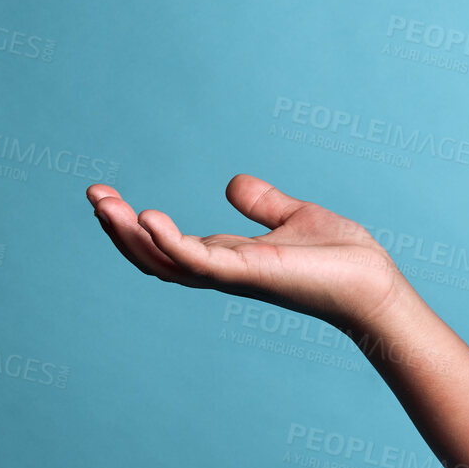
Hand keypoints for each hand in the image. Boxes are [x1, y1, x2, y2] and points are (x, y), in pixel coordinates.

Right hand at [87, 173, 409, 332]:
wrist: (375, 283)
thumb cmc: (341, 258)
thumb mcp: (294, 217)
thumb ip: (262, 204)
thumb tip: (232, 184)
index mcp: (229, 257)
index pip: (168, 244)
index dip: (134, 223)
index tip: (106, 194)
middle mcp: (224, 271)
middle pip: (155, 256)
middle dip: (119, 229)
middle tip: (93, 195)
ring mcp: (235, 275)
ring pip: (167, 262)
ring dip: (131, 236)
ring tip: (105, 205)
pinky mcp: (252, 274)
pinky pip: (200, 262)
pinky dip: (172, 242)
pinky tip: (149, 217)